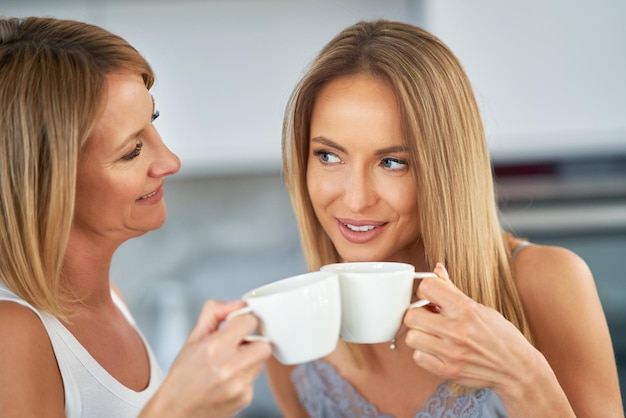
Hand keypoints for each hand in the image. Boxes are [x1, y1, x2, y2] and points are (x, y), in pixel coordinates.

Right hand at [141, 300, 271, 417]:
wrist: (175, 412)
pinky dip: (244, 377)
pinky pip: (255, 379)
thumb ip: (215, 313)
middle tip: (237, 346)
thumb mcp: (192, 338)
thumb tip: (237, 304)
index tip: (237, 326)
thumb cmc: (182, 376)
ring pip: (261, 362)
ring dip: (249, 359)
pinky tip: (227, 380)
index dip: (243, 321)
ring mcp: (239, 385)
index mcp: (214, 348)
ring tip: (228, 364)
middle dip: (252, 342)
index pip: (250, 321)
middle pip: (264, 344)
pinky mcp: (245, 398)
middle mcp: (229, 367)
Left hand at [404, 263, 537, 390]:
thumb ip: (453, 290)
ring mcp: (452, 353)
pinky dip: (424, 353)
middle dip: (417, 314)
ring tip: (432, 334)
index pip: (427, 287)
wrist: (518, 370)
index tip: (430, 297)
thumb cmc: (501, 337)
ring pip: (411, 337)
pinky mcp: (448, 371)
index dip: (425, 290)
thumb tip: (436, 269)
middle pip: (411, 316)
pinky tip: (436, 349)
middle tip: (428, 317)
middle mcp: (457, 331)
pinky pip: (418, 357)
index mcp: (466, 310)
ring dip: (419, 334)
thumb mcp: (481, 309)